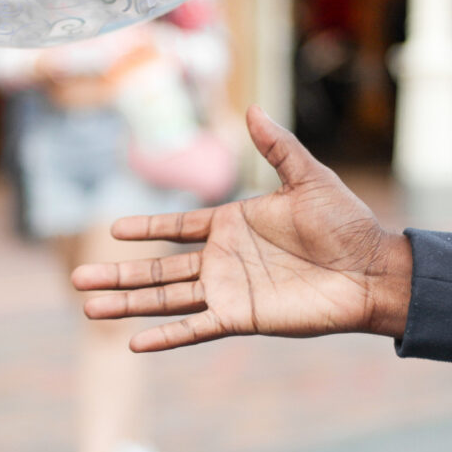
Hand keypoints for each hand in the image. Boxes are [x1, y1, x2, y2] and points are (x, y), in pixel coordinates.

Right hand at [72, 106, 413, 352]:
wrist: (373, 269)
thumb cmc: (346, 223)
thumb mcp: (308, 177)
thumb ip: (276, 147)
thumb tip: (252, 109)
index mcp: (231, 225)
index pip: (175, 227)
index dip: (145, 228)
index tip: (113, 230)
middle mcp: (221, 260)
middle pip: (157, 268)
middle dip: (117, 274)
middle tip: (78, 277)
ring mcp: (227, 290)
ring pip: (165, 298)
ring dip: (127, 303)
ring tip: (89, 307)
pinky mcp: (241, 317)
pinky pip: (195, 327)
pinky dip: (166, 336)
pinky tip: (135, 342)